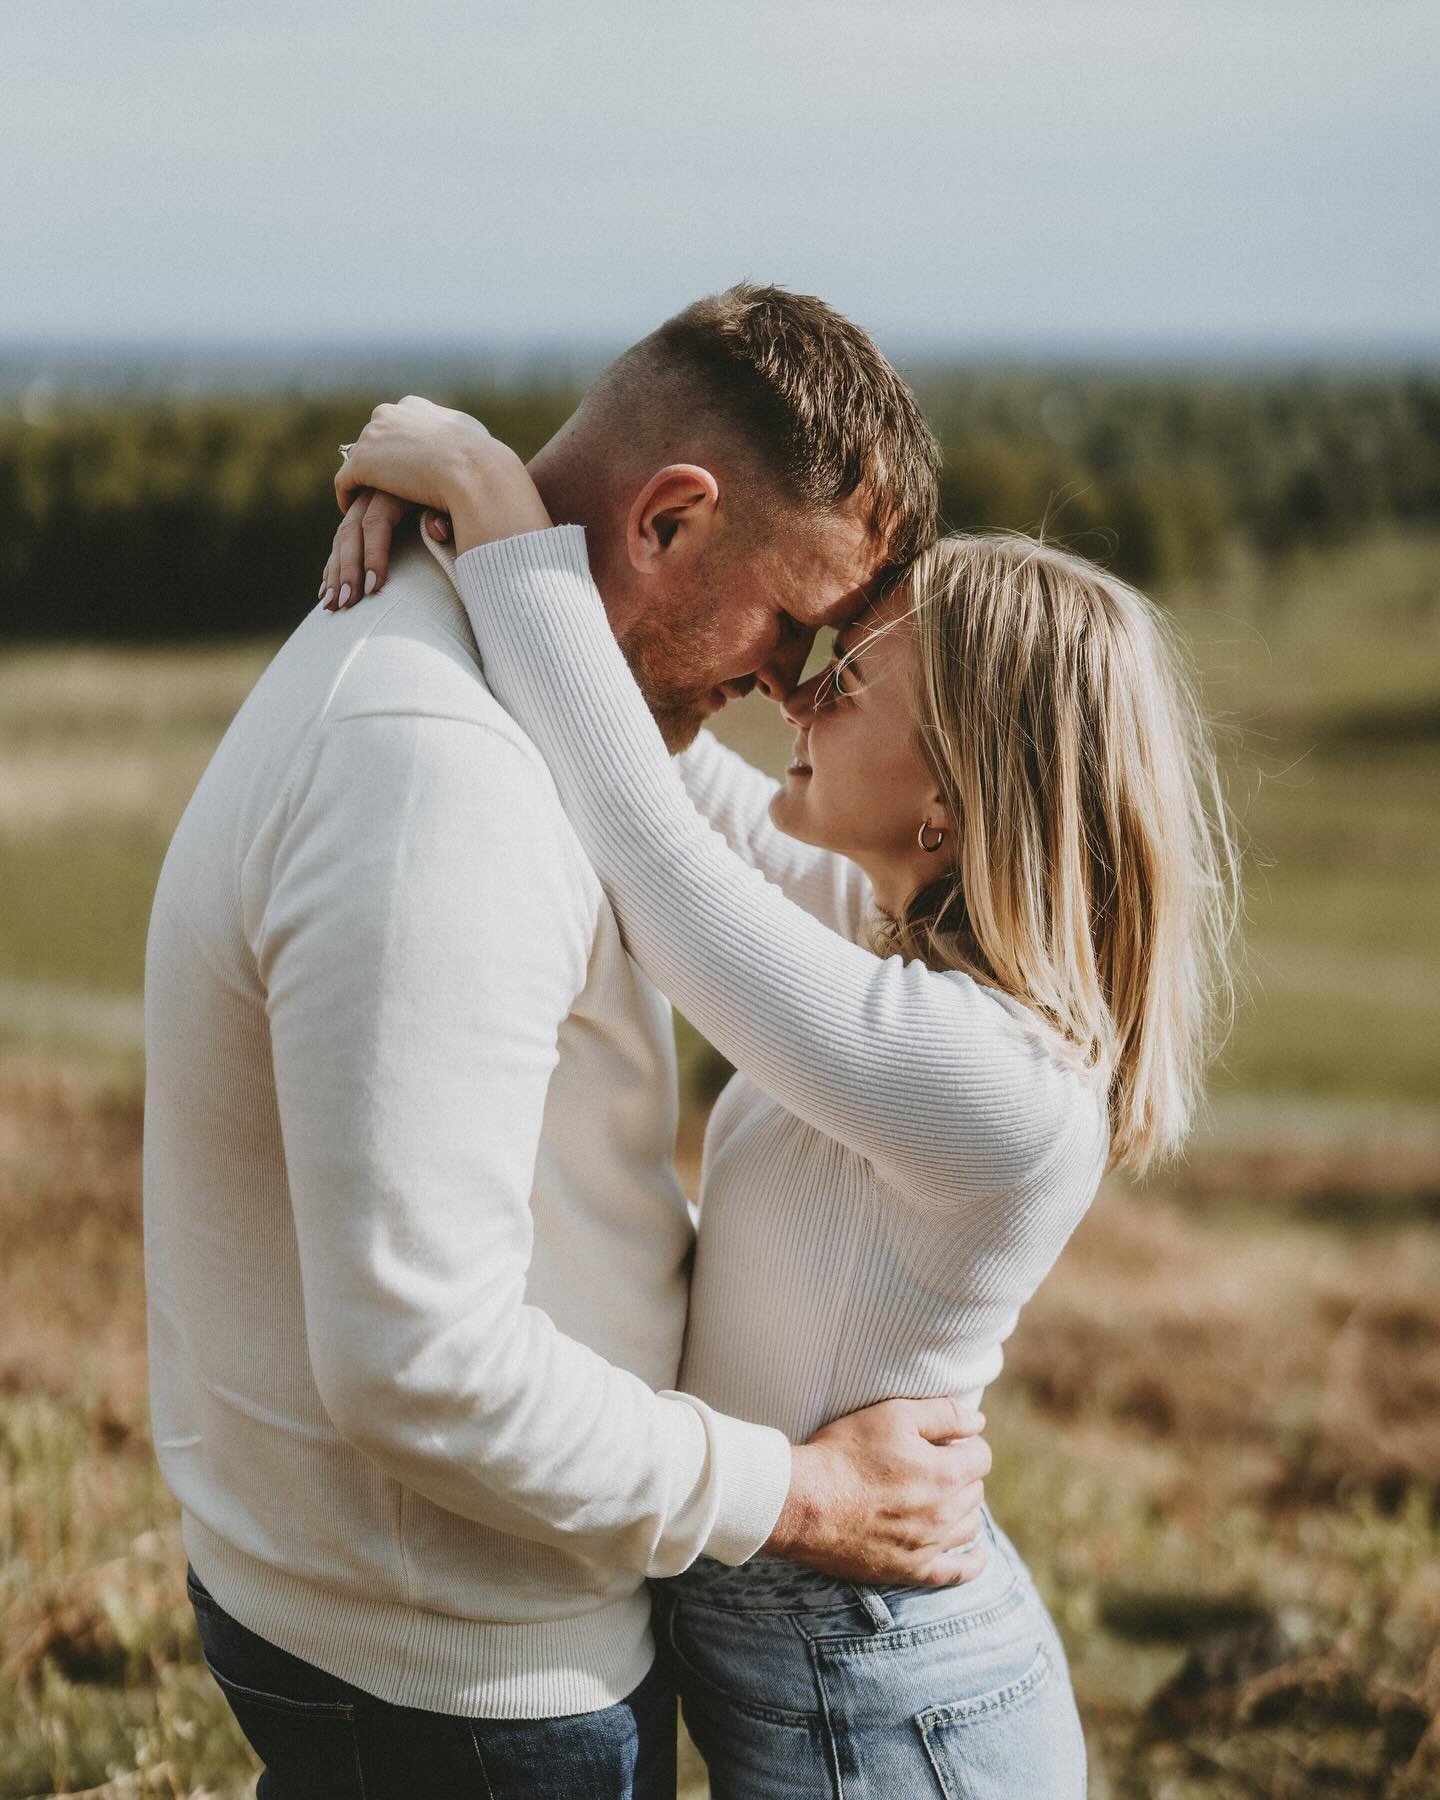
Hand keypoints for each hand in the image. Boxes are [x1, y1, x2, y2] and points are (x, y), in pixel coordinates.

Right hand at [319, 491, 451, 610]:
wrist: (456, 472)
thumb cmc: (460, 492)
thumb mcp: (457, 499)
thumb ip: (445, 513)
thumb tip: (438, 530)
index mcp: (398, 487)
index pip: (376, 522)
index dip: (373, 554)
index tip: (373, 588)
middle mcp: (375, 490)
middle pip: (352, 530)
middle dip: (347, 569)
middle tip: (346, 603)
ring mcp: (364, 501)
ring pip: (342, 536)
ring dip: (335, 572)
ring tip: (331, 605)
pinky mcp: (361, 514)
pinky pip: (342, 539)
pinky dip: (334, 564)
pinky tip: (326, 588)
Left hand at [320, 396, 551, 607]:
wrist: (474, 471)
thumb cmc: (483, 460)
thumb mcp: (474, 438)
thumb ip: (460, 437)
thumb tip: (466, 444)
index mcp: (414, 407)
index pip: (395, 425)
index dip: (396, 448)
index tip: (400, 469)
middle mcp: (389, 413)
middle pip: (372, 439)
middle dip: (375, 462)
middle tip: (378, 487)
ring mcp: (373, 436)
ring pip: (358, 460)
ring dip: (363, 481)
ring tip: (363, 504)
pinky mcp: (362, 462)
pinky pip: (346, 482)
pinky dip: (347, 497)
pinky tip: (353, 513)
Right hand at [765, 1395, 991, 1586]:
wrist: (804, 1502)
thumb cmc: (845, 1453)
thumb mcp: (892, 1415)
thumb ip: (942, 1414)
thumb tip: (978, 1420)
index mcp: (945, 1474)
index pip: (981, 1455)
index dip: (964, 1441)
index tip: (944, 1439)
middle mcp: (945, 1514)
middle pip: (975, 1489)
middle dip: (961, 1471)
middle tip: (933, 1462)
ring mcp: (929, 1546)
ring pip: (969, 1525)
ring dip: (963, 1507)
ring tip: (943, 1495)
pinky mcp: (910, 1569)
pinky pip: (955, 1573)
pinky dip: (972, 1563)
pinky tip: (978, 1555)